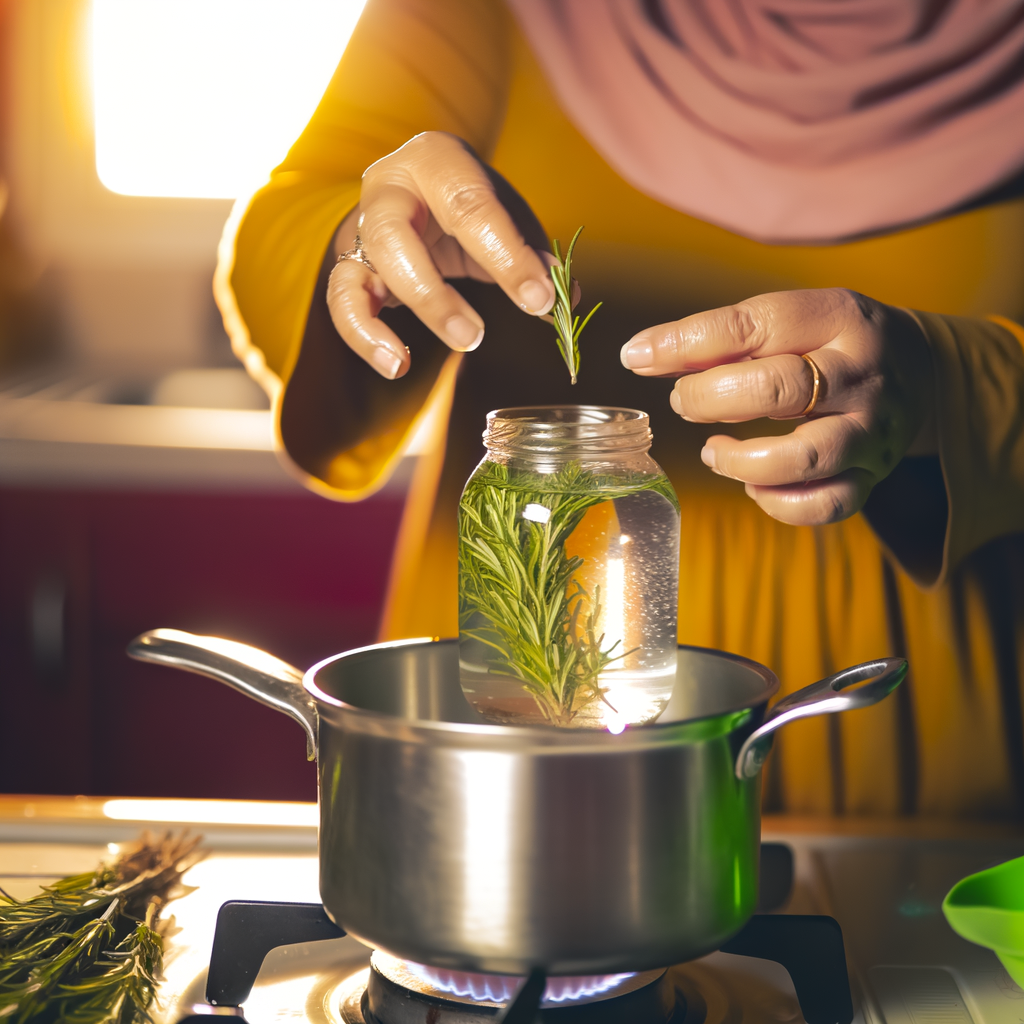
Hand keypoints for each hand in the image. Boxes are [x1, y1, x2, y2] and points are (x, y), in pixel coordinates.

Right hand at [326, 132, 554, 378]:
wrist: (420, 194)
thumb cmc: (468, 203)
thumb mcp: (506, 214)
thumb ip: (532, 253)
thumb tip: (562, 297)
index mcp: (435, 161)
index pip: (467, 206)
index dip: (505, 256)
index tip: (539, 300)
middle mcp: (386, 189)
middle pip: (393, 237)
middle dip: (434, 294)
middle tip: (476, 336)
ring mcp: (360, 230)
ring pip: (356, 272)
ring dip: (392, 322)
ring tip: (427, 357)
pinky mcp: (348, 267)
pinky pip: (342, 304)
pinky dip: (365, 338)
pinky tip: (397, 366)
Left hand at [620, 289, 935, 525]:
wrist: (924, 372)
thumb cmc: (832, 342)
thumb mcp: (790, 320)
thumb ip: (721, 339)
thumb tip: (640, 355)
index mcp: (837, 318)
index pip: (755, 326)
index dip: (687, 342)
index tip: (637, 356)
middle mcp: (861, 375)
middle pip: (779, 389)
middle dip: (711, 399)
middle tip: (683, 402)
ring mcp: (871, 431)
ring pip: (804, 457)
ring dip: (741, 460)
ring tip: (712, 451)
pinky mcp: (873, 476)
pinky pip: (824, 504)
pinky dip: (777, 503)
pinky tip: (753, 485)